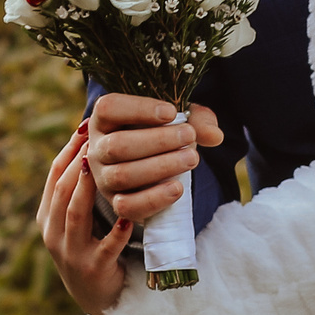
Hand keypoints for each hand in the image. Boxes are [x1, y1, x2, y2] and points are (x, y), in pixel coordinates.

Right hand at [38, 122, 137, 314]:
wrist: (97, 295)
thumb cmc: (92, 244)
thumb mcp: (80, 215)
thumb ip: (81, 185)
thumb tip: (93, 138)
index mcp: (48, 214)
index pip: (54, 174)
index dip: (69, 149)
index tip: (87, 126)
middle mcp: (53, 231)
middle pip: (62, 190)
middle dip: (77, 162)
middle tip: (98, 139)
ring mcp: (70, 252)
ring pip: (75, 214)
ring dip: (88, 189)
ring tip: (101, 167)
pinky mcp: (93, 269)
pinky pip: (105, 248)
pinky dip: (117, 233)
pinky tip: (129, 217)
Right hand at [84, 94, 223, 223]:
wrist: (158, 168)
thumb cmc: (164, 135)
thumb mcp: (180, 120)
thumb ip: (198, 121)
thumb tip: (215, 136)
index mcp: (105, 120)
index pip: (108, 108)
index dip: (139, 109)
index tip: (172, 112)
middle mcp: (98, 148)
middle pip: (117, 145)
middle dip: (158, 140)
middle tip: (189, 136)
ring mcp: (104, 178)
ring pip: (123, 175)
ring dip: (161, 166)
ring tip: (191, 159)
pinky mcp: (117, 203)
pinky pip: (127, 206)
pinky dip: (154, 198)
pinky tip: (178, 188)